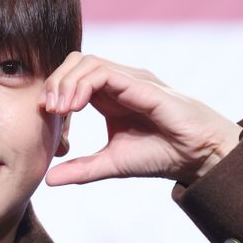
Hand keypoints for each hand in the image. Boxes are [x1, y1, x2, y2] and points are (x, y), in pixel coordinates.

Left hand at [41, 53, 242, 186]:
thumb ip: (80, 169)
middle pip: (74, 63)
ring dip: (65, 83)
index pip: (71, 79)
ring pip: (86, 62)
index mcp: (108, 97)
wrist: (196, 156)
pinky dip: (83, 85)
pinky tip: (75, 107)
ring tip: (59, 110)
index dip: (53, 94)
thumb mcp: (110, 164)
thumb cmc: (160, 156)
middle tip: (48, 111)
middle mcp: (118, 83)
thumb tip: (48, 180)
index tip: (46, 119)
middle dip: (54, 83)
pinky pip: (104, 72)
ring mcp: (130, 80)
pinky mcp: (140, 84)